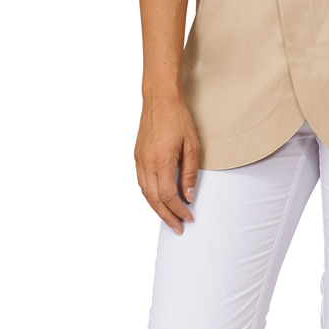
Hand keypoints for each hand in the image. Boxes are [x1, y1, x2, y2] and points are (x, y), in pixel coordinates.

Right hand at [135, 94, 199, 233]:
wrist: (159, 100)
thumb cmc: (178, 118)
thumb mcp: (192, 144)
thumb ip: (190, 172)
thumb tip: (189, 195)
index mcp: (162, 161)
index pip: (168, 196)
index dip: (178, 210)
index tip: (188, 217)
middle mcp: (147, 164)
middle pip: (154, 200)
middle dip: (167, 217)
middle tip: (178, 228)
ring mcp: (139, 161)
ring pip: (145, 194)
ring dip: (157, 209)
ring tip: (169, 218)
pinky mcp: (137, 157)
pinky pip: (141, 183)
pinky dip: (149, 196)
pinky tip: (158, 199)